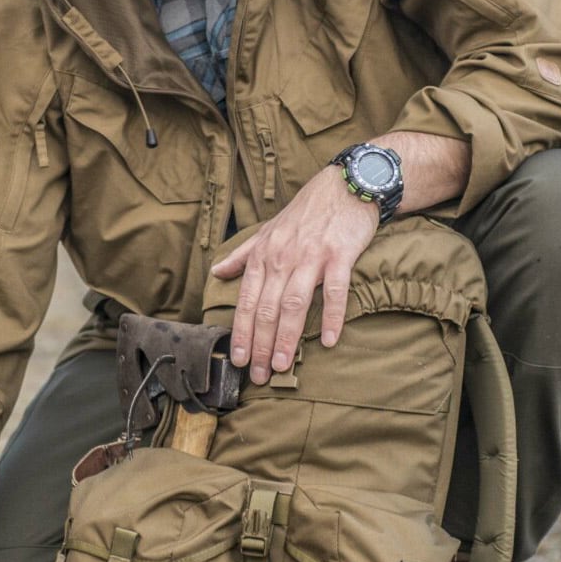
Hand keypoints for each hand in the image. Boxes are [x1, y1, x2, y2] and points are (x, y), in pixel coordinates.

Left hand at [210, 166, 377, 384]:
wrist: (344, 186)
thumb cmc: (304, 213)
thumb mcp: (267, 230)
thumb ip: (242, 255)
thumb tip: (217, 271)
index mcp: (263, 256)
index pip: (247, 301)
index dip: (241, 332)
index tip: (238, 360)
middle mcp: (283, 258)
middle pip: (268, 309)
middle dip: (261, 345)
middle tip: (259, 375)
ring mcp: (311, 257)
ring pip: (295, 304)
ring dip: (288, 338)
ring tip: (283, 366)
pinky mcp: (339, 255)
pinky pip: (335, 291)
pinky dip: (332, 317)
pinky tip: (328, 341)